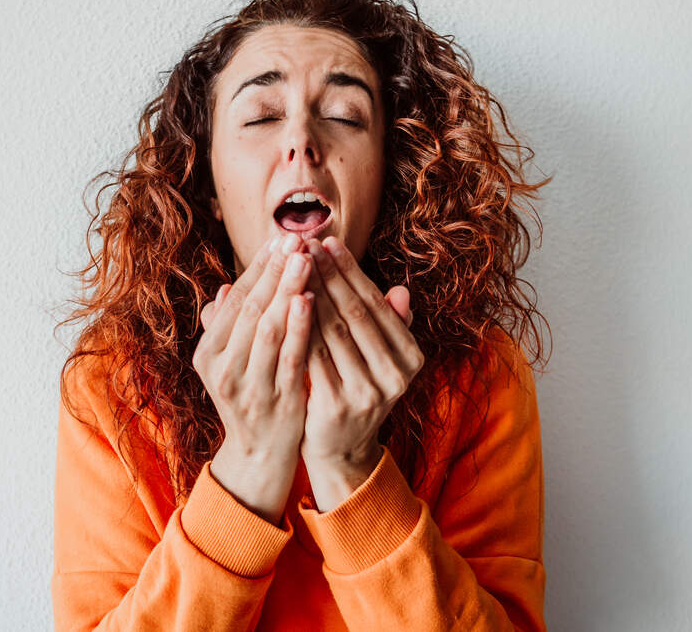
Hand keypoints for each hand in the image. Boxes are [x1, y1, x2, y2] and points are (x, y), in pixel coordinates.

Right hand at [194, 233, 313, 522]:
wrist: (260, 455)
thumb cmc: (252, 395)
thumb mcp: (233, 362)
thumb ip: (231, 327)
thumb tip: (227, 288)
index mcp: (208, 353)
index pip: (236, 300)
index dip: (258, 267)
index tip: (280, 238)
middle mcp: (221, 369)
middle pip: (250, 309)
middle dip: (275, 271)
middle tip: (296, 239)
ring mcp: (247, 387)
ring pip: (267, 329)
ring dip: (287, 290)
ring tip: (305, 259)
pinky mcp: (275, 400)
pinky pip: (289, 357)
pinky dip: (299, 327)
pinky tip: (311, 300)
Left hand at [300, 236, 424, 510]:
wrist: (341, 450)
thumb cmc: (356, 391)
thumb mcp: (379, 360)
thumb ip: (389, 325)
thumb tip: (402, 289)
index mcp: (410, 358)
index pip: (375, 303)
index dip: (350, 270)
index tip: (326, 241)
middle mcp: (396, 376)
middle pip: (354, 313)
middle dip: (326, 274)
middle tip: (302, 243)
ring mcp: (368, 393)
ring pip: (332, 331)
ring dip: (309, 293)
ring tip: (288, 265)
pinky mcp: (337, 406)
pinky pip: (312, 356)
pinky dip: (297, 327)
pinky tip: (281, 304)